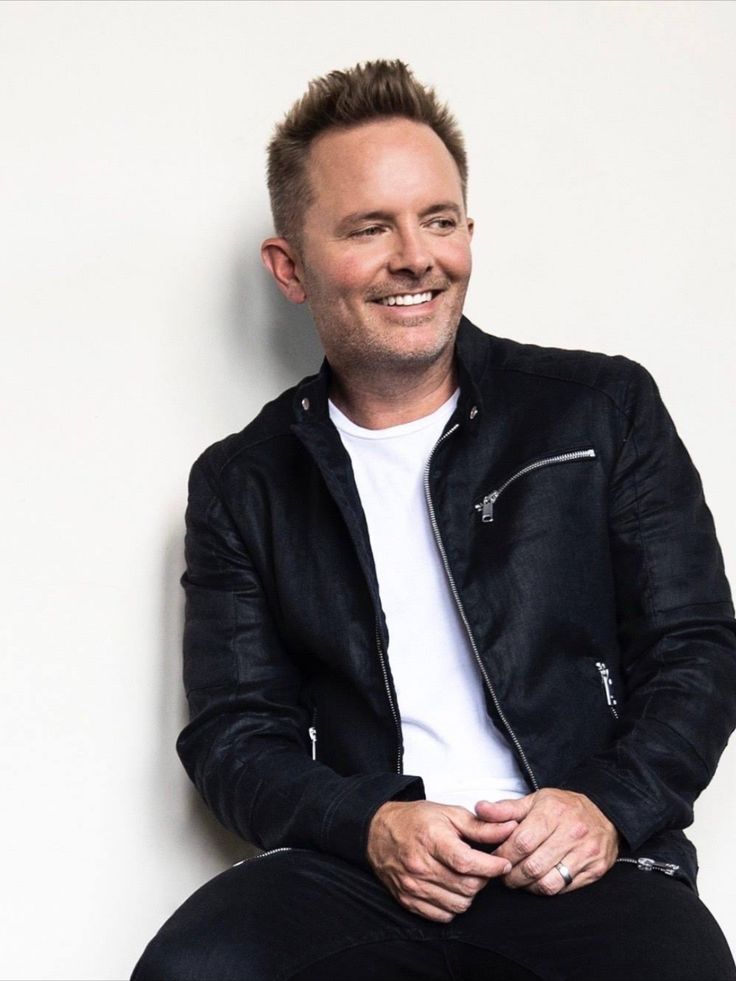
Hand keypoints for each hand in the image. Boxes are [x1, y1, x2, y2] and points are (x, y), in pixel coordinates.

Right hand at [366, 800, 516, 921]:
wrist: (378, 832)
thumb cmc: (415, 820)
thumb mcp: (449, 813)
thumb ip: (481, 826)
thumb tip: (509, 828)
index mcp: (431, 839)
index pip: (467, 863)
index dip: (491, 866)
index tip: (502, 862)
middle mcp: (420, 866)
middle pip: (466, 887)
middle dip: (483, 879)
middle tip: (484, 867)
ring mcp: (412, 886)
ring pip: (458, 904)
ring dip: (470, 894)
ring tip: (467, 876)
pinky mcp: (408, 901)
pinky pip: (442, 916)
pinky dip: (454, 905)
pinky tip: (452, 888)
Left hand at [475, 789, 619, 896]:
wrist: (604, 813)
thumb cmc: (563, 807)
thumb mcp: (534, 800)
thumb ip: (506, 809)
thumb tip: (479, 809)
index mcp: (553, 812)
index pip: (520, 842)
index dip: (503, 854)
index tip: (495, 857)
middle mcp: (571, 833)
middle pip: (532, 866)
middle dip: (512, 875)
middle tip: (504, 873)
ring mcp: (585, 853)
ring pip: (548, 883)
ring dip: (528, 886)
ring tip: (520, 878)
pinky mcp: (595, 870)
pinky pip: (564, 888)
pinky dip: (547, 888)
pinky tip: (539, 880)